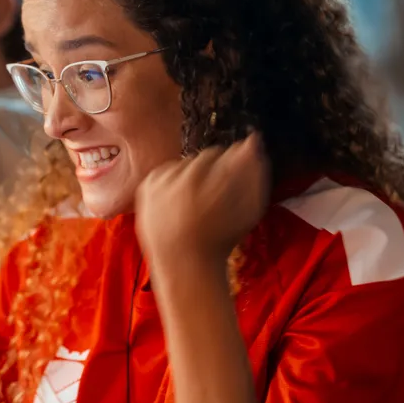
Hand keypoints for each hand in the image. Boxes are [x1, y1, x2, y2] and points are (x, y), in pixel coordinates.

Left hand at [135, 133, 269, 281]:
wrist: (182, 262)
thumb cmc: (221, 238)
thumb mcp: (249, 209)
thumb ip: (255, 174)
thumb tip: (253, 140)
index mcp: (214, 185)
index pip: (229, 154)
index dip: (235, 161)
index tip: (236, 172)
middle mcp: (186, 180)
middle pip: (207, 155)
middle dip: (215, 167)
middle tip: (217, 189)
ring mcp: (163, 182)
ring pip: (186, 161)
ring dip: (194, 173)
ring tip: (198, 199)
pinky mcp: (147, 185)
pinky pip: (167, 169)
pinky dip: (174, 180)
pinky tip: (180, 200)